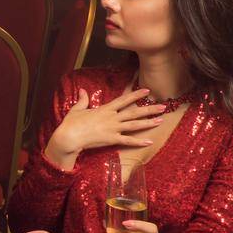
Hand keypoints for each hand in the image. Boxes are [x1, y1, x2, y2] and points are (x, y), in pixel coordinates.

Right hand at [47, 87, 164, 162]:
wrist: (69, 136)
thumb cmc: (71, 123)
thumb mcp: (77, 109)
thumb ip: (82, 100)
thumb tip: (83, 90)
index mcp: (105, 109)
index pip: (124, 100)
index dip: (136, 95)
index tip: (147, 90)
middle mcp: (112, 118)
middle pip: (134, 112)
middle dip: (150, 109)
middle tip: (163, 106)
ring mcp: (113, 129)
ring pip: (135, 125)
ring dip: (149, 122)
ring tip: (161, 120)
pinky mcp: (111, 140)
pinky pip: (128, 141)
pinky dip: (139, 142)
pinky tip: (149, 141)